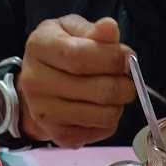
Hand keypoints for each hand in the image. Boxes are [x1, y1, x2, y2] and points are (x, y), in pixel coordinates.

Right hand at [18, 15, 135, 147]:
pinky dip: (110, 121)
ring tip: (113, 95)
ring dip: (118, 105)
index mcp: (39, 48)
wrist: (37, 86)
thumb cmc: (58, 52)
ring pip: (103, 115)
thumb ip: (93, 31)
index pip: (79, 57)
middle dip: (123, 86)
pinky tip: (100, 108)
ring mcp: (46, 114)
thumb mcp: (71, 30)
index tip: (128, 58)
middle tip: (129, 81)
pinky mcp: (60, 136)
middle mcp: (36, 83)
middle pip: (97, 90)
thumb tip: (110, 29)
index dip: (112, 59)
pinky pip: (101, 131)